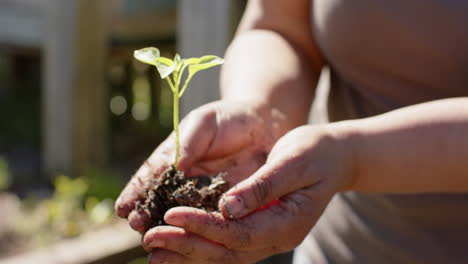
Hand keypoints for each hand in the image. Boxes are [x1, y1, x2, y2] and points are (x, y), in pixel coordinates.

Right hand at [114, 100, 281, 232]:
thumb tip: (173, 166)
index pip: (148, 179)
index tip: (123, 207)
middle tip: (137, 225)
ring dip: (170, 228)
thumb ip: (186, 144)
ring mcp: (204, 195)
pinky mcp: (227, 204)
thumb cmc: (228, 119)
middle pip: (160, 203)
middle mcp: (183, 182)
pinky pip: (212, 219)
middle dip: (147, 215)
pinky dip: (201, 231)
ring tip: (156, 239)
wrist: (262, 124)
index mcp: (171, 161)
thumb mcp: (203, 123)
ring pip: (183, 216)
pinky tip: (193, 240)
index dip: (135, 194)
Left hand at [143, 125, 355, 262]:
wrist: (334, 156)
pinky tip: (177, 243)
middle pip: (226, 252)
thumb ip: (263, 186)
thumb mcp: (292, 161)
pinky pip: (226, 244)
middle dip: (187, 246)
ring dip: (189, 252)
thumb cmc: (315, 152)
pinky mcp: (259, 228)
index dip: (202, 226)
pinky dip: (200, 245)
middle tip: (151, 240)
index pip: (238, 233)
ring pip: (224, 255)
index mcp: (287, 222)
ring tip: (155, 251)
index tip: (170, 214)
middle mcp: (276, 237)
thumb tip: (227, 207)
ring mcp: (268, 236)